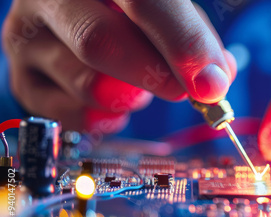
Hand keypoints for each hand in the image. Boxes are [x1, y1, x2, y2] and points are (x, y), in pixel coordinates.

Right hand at [2, 0, 235, 131]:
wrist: (73, 9)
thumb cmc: (128, 9)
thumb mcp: (166, 6)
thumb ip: (192, 35)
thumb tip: (214, 80)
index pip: (143, 2)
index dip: (181, 45)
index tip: (210, 84)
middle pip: (99, 42)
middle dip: (153, 76)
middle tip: (182, 90)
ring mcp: (29, 37)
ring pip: (86, 84)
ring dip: (129, 97)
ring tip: (139, 84)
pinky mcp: (23, 79)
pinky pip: (70, 115)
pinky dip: (106, 118)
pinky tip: (117, 103)